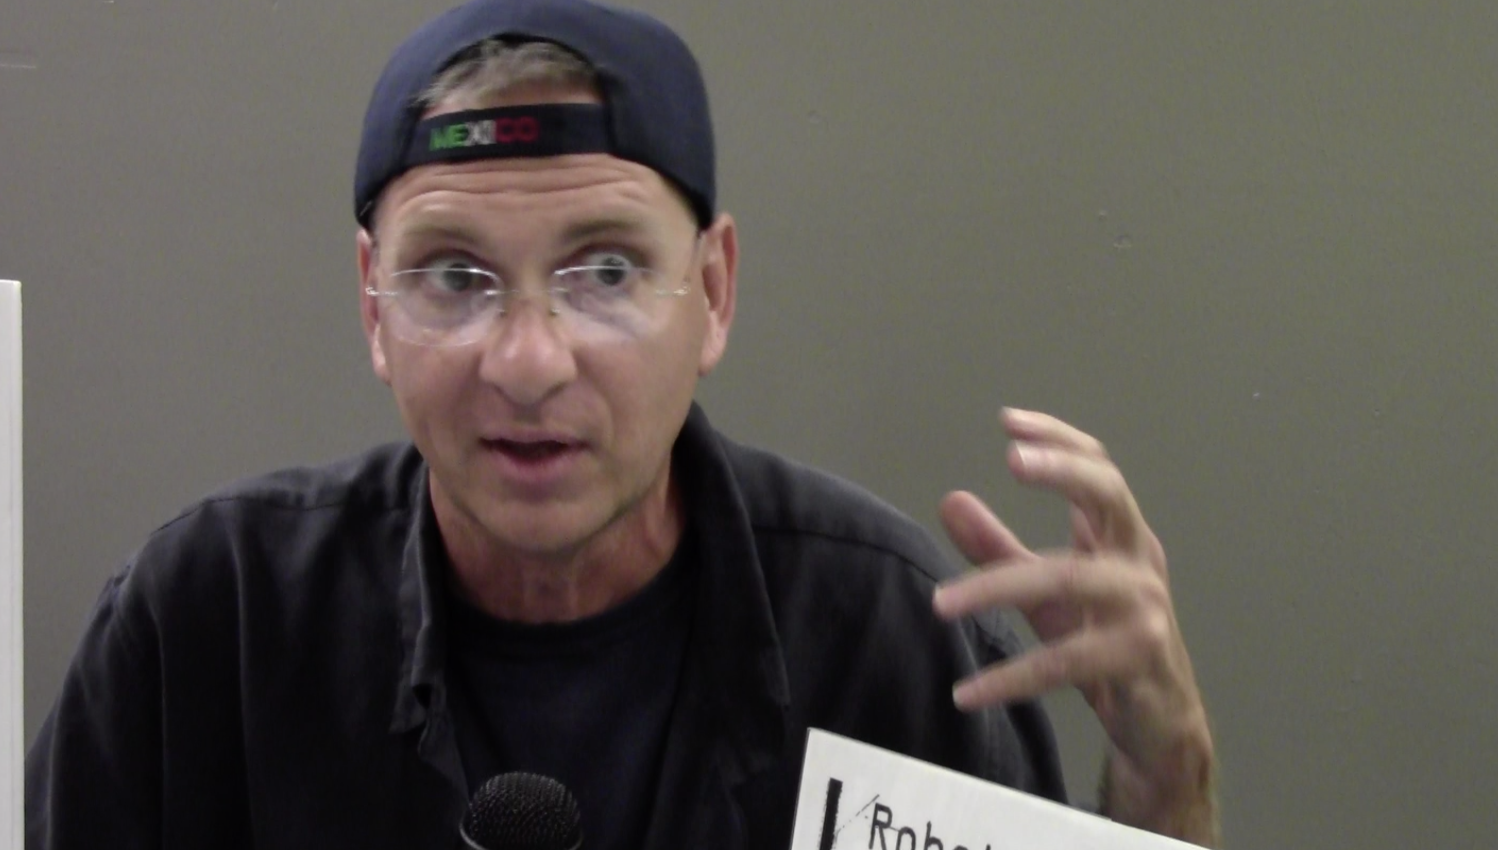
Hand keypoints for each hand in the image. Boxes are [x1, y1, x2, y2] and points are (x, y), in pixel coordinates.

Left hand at [931, 408, 1216, 843]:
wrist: (1162, 722)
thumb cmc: (1104, 644)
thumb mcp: (1045, 592)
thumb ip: (999, 547)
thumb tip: (950, 499)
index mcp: (1119, 536)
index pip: (1099, 469)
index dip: (1060, 439)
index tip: (1009, 421)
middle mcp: (1138, 560)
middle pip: (1109, 495)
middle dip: (1064, 471)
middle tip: (1013, 459)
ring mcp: (1143, 608)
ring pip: (1068, 579)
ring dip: (997, 588)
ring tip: (940, 604)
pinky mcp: (1136, 659)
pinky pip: (1064, 662)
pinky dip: (1011, 678)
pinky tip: (968, 691)